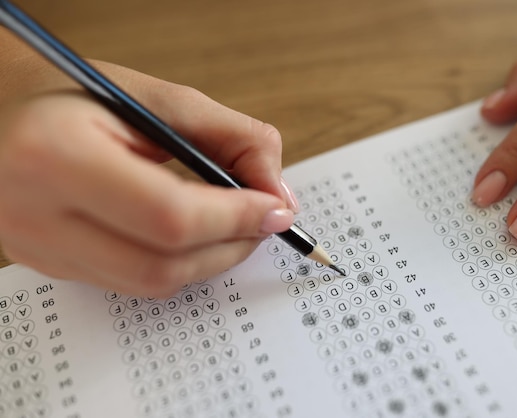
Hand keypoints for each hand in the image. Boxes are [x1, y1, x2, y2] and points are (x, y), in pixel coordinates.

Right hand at [0, 61, 298, 296]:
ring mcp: (38, 248)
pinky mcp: (48, 264)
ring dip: (209, 261)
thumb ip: (227, 137)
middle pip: (161, 265)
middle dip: (230, 247)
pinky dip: (176, 264)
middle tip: (263, 221)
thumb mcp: (153, 98)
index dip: (235, 218)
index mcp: (57, 156)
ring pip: (148, 285)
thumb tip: (277, 192)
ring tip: (236, 227)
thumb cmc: (73, 93)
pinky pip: (130, 283)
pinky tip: (193, 236)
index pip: (170, 216)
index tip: (276, 209)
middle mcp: (36, 214)